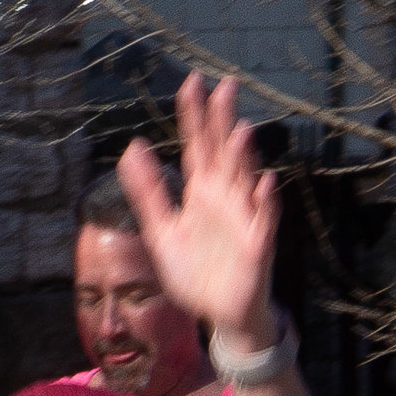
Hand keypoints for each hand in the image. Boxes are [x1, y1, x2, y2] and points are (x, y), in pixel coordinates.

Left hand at [115, 72, 279, 350]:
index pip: (196, 146)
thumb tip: (131, 148)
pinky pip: (263, 219)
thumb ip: (147, 192)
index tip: (191, 82)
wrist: (220, 313)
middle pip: (223, 152)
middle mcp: (224, 198)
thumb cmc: (195, 272)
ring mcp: (243, 218)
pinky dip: (265, 200)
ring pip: (244, 180)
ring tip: (239, 131)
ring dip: (244, 157)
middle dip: (223, 122)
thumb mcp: (162, 231)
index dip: (194, 116)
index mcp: (200, 192)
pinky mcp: (257, 244)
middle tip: (224, 86)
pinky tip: (263, 181)